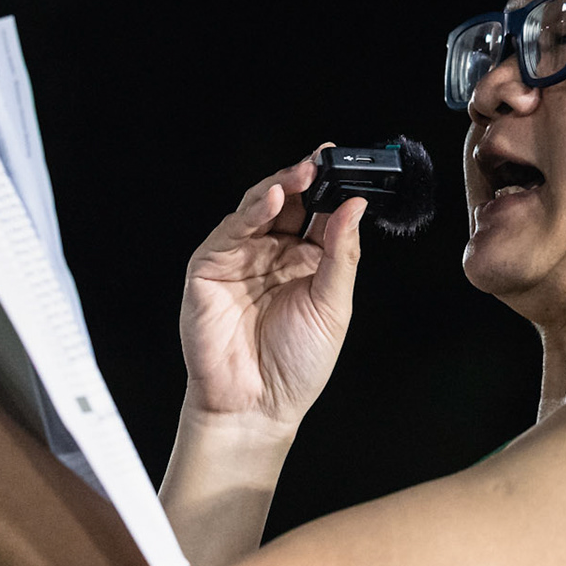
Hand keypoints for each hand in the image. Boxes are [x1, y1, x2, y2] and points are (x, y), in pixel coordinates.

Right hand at [178, 151, 366, 433]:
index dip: (334, 189)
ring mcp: (240, 257)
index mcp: (306, 261)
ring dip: (283, 186)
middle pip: (290, 202)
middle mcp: (272, 253)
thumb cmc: (296, 365)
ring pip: (259, 208)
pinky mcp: (210, 267)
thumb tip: (356, 207)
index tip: (353, 165)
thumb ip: (342, 254)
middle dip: (308, 178)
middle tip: (328, 159)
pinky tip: (274, 198)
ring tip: (306, 171)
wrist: (256, 407)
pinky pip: (231, 231)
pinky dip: (252, 212)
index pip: (320, 213)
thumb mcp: (333, 306)